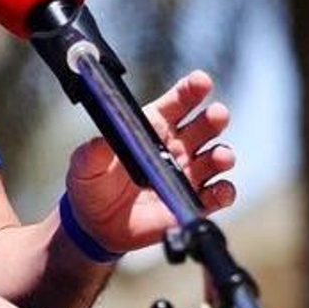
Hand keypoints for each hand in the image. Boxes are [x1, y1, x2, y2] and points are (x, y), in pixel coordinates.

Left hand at [63, 69, 236, 254]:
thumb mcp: (84, 166)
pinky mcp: (192, 202)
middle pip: (203, 126)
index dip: (190, 90)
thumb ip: (93, 153)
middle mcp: (174, 147)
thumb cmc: (91, 185)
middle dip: (214, 118)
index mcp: (152, 128)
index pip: (177, 102)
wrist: (96, 226)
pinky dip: (223, 192)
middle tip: (217, 115)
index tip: (202, 81)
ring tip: (218, 157)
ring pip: (215, 157)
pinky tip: (218, 191)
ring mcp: (186, 175)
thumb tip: (101, 141)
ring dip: (222, 155)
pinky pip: (217, 194)